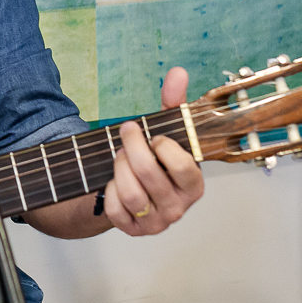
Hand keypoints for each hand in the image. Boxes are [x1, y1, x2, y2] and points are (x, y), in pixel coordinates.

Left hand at [103, 66, 204, 235]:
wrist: (135, 191)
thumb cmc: (155, 159)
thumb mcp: (166, 131)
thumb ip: (173, 102)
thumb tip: (178, 72)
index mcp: (194, 184)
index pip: (185, 168)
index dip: (164, 147)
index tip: (155, 136)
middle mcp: (178, 206)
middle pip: (149, 174)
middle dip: (131, 147)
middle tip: (126, 132)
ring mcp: (156, 220)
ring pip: (130, 193)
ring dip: (118, 167)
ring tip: (119, 156)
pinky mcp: (133, 230)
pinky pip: (115, 210)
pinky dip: (108, 192)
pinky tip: (112, 181)